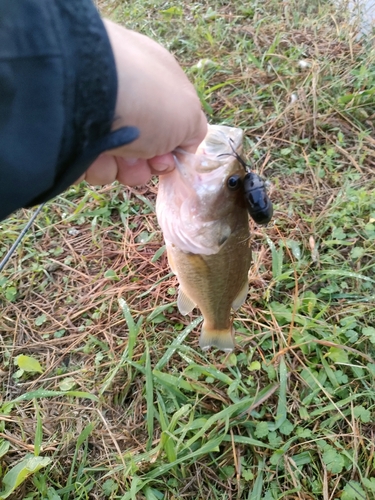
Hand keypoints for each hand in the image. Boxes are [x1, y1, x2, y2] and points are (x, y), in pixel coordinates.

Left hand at [78, 20, 206, 185]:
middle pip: (141, 150)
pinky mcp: (69, 134)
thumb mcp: (190, 115)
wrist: (86, 91)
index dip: (171, 150)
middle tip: (140, 160)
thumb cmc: (148, 100)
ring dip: (119, 169)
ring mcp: (95, 115)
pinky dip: (93, 165)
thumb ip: (194, 132)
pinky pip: (88, 163)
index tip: (167, 159)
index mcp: (155, 83)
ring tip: (113, 154)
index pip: (168, 126)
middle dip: (143, 165)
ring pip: (116, 162)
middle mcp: (125, 97)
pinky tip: (91, 153)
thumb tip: (185, 145)